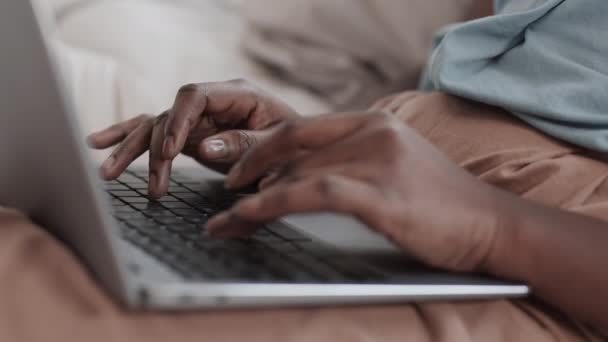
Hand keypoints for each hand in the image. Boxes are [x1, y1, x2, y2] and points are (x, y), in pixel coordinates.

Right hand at [87, 79, 298, 197]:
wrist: (299, 150)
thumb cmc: (294, 145)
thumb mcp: (278, 147)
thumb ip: (244, 145)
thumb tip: (204, 147)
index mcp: (237, 95)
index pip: (194, 97)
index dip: (178, 122)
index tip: (172, 152)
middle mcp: (212, 103)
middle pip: (170, 116)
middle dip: (153, 150)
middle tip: (152, 185)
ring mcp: (199, 119)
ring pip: (156, 126)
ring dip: (130, 149)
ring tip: (106, 172)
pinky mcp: (191, 135)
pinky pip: (155, 133)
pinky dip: (129, 139)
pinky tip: (101, 144)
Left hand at [207, 112, 506, 271]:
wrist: (490, 223)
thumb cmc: (440, 202)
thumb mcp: (393, 167)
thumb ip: (350, 162)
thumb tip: (298, 176)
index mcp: (372, 122)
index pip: (301, 127)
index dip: (262, 147)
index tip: (238, 171)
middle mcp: (372, 133)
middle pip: (291, 147)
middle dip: (248, 171)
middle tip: (224, 194)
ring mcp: (377, 161)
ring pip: (294, 172)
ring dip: (250, 199)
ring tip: (225, 221)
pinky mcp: (381, 195)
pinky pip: (310, 194)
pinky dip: (270, 206)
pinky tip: (246, 219)